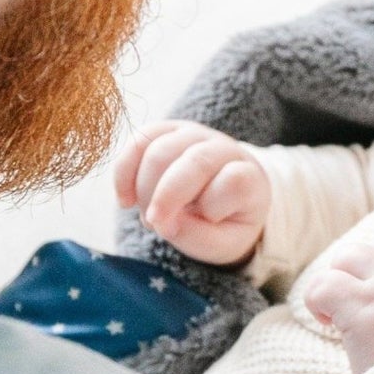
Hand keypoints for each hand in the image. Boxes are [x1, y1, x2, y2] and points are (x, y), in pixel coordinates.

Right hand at [114, 120, 271, 265]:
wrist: (222, 200)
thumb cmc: (226, 223)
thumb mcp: (225, 242)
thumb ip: (199, 236)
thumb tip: (163, 222)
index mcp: (249, 176)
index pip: (233, 181)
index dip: (207, 205)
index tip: (185, 229)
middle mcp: (224, 148)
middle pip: (192, 161)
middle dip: (164, 197)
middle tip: (154, 225)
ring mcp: (194, 134)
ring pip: (159, 148)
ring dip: (143, 188)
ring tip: (147, 217)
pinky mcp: (166, 131)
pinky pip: (138, 141)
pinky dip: (124, 172)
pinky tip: (126, 201)